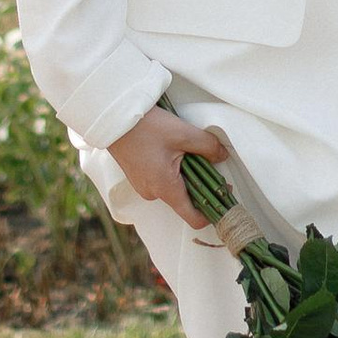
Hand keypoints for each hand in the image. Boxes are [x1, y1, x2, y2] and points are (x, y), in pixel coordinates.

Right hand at [109, 103, 231, 225]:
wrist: (114, 118)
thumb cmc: (146, 127)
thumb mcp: (183, 133)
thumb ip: (208, 146)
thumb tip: (223, 156)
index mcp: (165, 189)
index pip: (194, 218)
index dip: (212, 211)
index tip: (222, 193)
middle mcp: (153, 193)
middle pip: (186, 199)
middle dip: (200, 182)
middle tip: (208, 160)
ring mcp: (143, 186)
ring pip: (174, 187)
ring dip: (185, 173)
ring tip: (185, 149)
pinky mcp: (139, 177)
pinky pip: (161, 180)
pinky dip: (171, 169)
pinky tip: (170, 149)